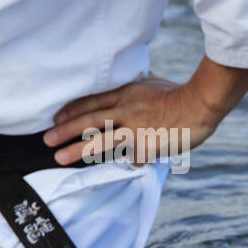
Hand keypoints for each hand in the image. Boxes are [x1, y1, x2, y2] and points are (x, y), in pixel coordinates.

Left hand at [42, 58, 247, 165]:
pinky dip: (128, 162)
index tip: (54, 119)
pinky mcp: (147, 146)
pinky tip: (124, 165)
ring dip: (77, 150)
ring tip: (59, 158)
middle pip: (88, 121)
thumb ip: (136, 87)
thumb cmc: (180, 92)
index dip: (70, 110)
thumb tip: (128, 86)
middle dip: (64, 130)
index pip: (91, 102)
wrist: (200, 105)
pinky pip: (132, 158)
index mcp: (126, 94)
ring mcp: (135, 129)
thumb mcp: (152, 82)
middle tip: (47, 140)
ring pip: (100, 141)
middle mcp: (125, 111)